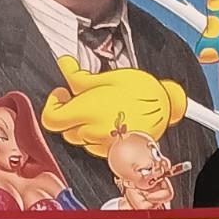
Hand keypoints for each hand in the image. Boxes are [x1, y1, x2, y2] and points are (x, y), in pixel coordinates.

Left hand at [40, 57, 186, 158]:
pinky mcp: (112, 151)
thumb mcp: (109, 77)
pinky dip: (95, 133)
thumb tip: (65, 66)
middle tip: (78, 97)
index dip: (51, 106)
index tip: (60, 95)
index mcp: (87, 111)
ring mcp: (102, 144)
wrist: (167, 110)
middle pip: (64, 129)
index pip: (51, 119)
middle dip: (68, 113)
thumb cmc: (143, 93)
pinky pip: (94, 145)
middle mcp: (92, 132)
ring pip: (79, 138)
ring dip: (81, 124)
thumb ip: (80, 77)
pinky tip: (107, 120)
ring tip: (97, 107)